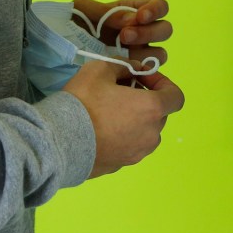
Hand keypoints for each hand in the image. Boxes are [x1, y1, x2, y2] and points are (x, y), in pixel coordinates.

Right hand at [64, 59, 184, 176]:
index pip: (176, 96)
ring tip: (110, 111)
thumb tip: (134, 71)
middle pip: (159, 114)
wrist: (56, 143)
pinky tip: (100, 129)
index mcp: (152, 110)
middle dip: (146, 100)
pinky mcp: (120, 166)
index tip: (142, 78)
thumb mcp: (100, 69)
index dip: (163, 83)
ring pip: (145, 132)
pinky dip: (123, 136)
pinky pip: (129, 146)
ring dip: (135, 119)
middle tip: (122, 91)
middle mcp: (151, 135)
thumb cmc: (83, 102)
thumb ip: (124, 66)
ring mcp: (137, 153)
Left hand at [72, 0, 171, 66]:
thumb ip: (107, 11)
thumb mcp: (84, 10)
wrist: (54, 50)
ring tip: (121, 54)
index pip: (159, 7)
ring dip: (145, 53)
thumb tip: (131, 20)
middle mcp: (140, 32)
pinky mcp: (131, 73)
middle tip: (124, 36)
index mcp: (132, 12)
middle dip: (148, 32)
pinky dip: (140, 72)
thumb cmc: (70, 25)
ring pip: (159, 53)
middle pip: (165, 30)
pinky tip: (122, 70)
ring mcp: (137, 54)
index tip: (141, 17)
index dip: (156, 10)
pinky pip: (146, 74)